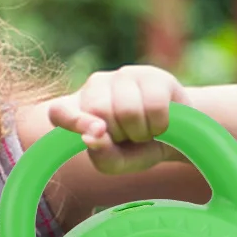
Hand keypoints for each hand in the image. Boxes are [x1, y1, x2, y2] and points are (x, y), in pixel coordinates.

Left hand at [47, 65, 189, 174]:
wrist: (177, 134)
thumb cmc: (139, 148)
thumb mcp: (120, 162)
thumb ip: (104, 157)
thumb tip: (90, 139)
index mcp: (78, 109)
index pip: (59, 111)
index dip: (72, 120)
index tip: (97, 132)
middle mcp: (95, 86)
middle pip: (99, 111)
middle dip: (120, 133)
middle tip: (130, 137)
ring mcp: (122, 75)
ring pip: (127, 109)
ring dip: (142, 131)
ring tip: (146, 130)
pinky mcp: (150, 74)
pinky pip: (154, 105)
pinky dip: (160, 123)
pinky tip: (161, 121)